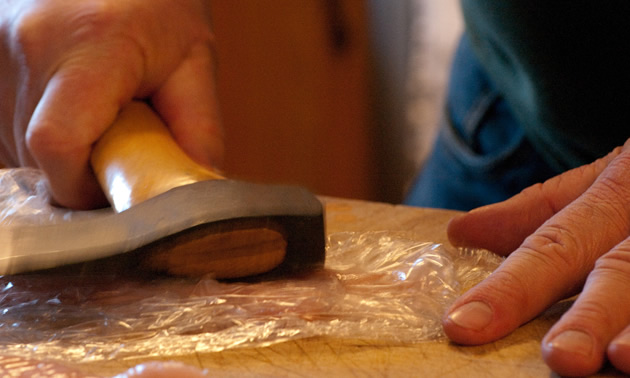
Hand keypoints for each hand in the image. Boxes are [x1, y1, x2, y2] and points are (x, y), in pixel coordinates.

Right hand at [0, 0, 222, 208]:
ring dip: (64, 153)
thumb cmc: (157, 4)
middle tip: (120, 144)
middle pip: (40, 154)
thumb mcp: (194, 60)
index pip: (59, 146)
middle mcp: (30, 48)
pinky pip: (10, 129)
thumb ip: (201, 130)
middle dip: (82, 170)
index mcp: (91, 47)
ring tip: (99, 114)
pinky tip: (76, 109)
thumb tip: (192, 189)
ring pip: (21, 146)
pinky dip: (46, 136)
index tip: (113, 187)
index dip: (83, 186)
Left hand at [444, 140, 629, 375]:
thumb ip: (537, 209)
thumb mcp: (603, 179)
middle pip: (622, 269)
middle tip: (560, 357)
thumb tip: (459, 232)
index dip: (510, 288)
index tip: (462, 326)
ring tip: (621, 360)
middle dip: (592, 315)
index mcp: (619, 192)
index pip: (553, 244)